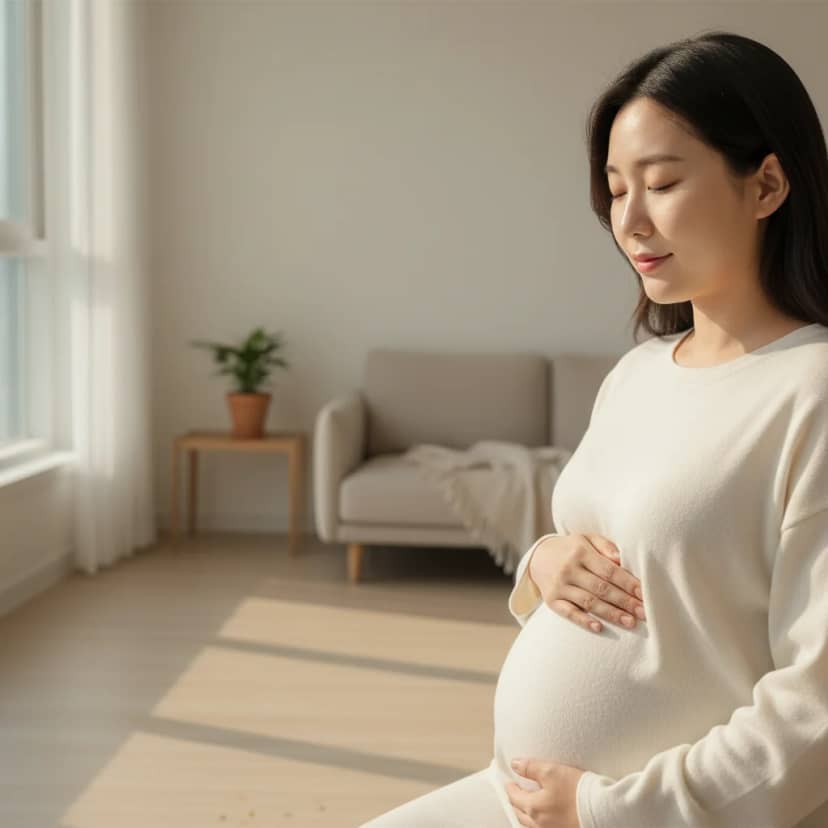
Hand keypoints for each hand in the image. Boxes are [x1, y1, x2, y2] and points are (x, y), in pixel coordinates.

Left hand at [505, 757, 585, 826]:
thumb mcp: (551, 771)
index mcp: (534, 808)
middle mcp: (540, 824)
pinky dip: (537, 824)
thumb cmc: (578, 791)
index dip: (510, 787)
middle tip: (513, 794)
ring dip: (525, 815)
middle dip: (515, 802)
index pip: (514, 797)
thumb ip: (530, 767)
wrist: (603, 810)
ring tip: (525, 807)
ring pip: (530, 825)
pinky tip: (542, 818)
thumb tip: (514, 765)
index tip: (508, 782)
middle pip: (520, 814)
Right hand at [528, 533, 645, 633]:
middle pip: (602, 588)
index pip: (609, 570)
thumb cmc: (572, 549)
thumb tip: (622, 559)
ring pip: (589, 602)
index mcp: (580, 552)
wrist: (539, 556)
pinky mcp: (551, 600)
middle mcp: (569, 569)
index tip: (646, 594)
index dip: (629, 583)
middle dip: (625, 601)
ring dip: (611, 614)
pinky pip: (569, 612)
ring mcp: (559, 586)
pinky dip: (583, 621)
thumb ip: (605, 546)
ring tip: (630, 622)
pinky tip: (599, 628)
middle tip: (645, 613)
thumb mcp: (586, 539)